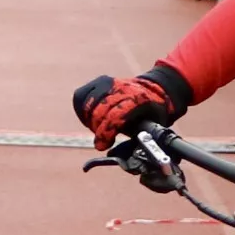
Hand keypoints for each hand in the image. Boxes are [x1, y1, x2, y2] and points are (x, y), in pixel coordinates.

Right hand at [71, 63, 192, 149]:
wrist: (153, 91)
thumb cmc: (152, 114)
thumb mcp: (151, 126)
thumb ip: (136, 136)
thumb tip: (120, 153)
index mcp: (139, 100)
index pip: (115, 116)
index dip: (105, 133)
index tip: (101, 146)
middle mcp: (123, 88)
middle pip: (100, 112)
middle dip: (97, 130)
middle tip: (101, 141)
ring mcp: (110, 82)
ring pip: (88, 104)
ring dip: (89, 121)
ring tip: (97, 128)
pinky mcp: (99, 81)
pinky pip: (81, 96)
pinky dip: (82, 110)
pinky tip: (89, 118)